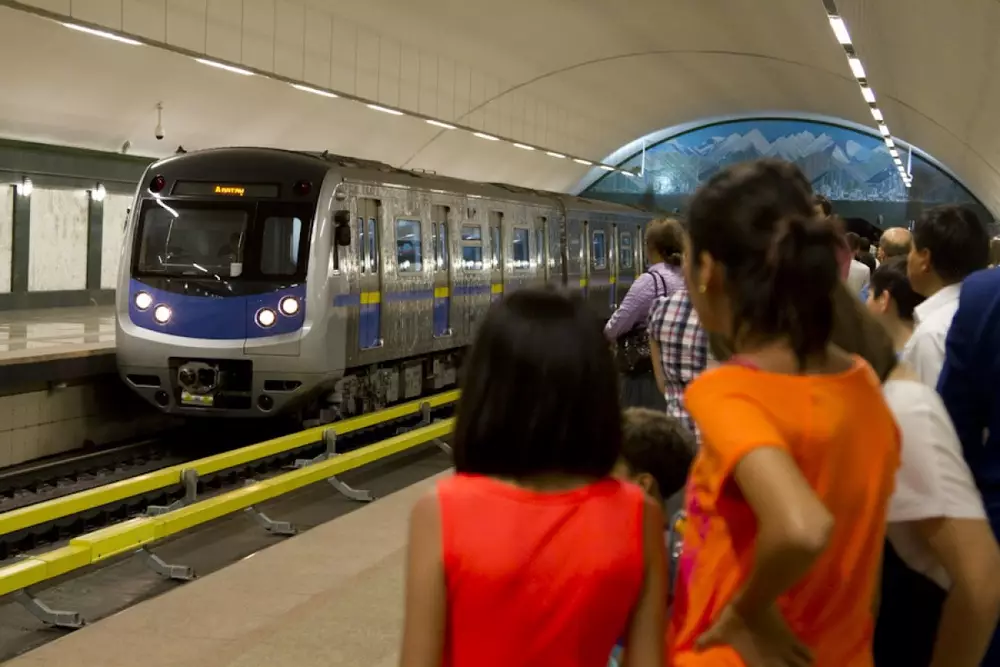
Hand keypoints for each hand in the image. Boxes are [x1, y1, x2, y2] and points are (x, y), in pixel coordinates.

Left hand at [695, 604, 812, 666]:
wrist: (754, 600)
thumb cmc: (735, 618)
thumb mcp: (719, 631)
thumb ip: (708, 641)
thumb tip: (694, 649)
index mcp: (759, 662)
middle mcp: (776, 660)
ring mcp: (786, 650)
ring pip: (803, 666)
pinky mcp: (792, 637)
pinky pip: (806, 652)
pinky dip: (808, 656)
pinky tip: (807, 656)